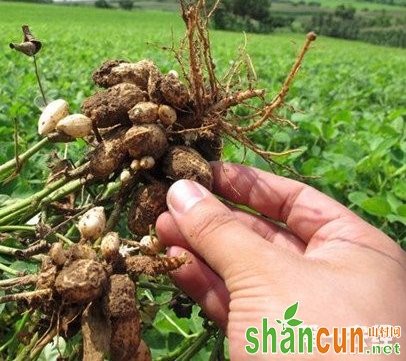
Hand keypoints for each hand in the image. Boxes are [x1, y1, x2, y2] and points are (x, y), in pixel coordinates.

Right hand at [156, 162, 405, 359]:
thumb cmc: (314, 339)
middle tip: (170, 201)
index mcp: (353, 249)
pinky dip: (203, 282)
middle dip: (213, 218)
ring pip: (241, 269)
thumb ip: (221, 231)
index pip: (294, 199)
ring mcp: (297, 311)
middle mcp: (329, 276)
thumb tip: (181, 190)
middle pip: (262, 233)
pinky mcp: (270, 341)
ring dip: (200, 249)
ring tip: (159, 227)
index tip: (203, 171)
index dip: (247, 183)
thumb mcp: (267, 276)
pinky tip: (172, 261)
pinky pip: (234, 301)